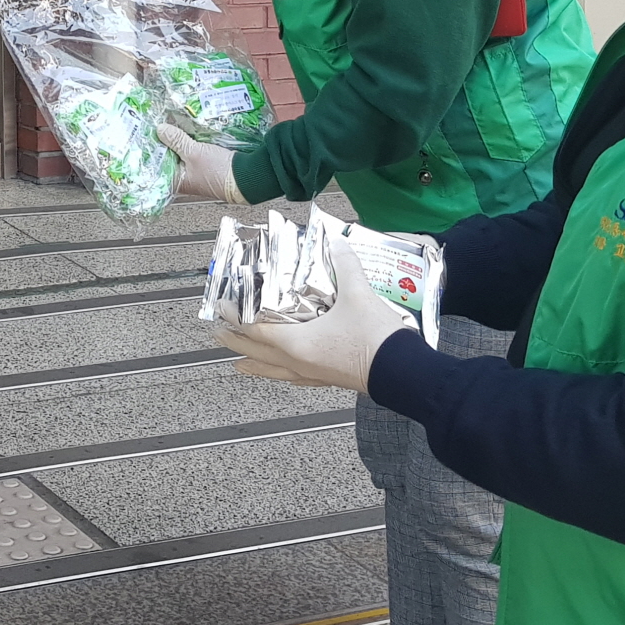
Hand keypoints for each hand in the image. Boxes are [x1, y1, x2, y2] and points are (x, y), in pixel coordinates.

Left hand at [156, 124, 245, 203]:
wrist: (247, 176)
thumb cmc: (219, 171)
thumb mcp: (194, 153)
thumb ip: (176, 141)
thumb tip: (160, 129)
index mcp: (177, 182)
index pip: (156, 167)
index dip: (150, 152)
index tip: (144, 137)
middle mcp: (184, 179)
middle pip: (167, 159)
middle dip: (163, 145)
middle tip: (153, 128)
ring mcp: (194, 172)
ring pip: (179, 155)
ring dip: (175, 142)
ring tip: (166, 126)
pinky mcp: (205, 165)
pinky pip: (191, 152)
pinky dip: (188, 143)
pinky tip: (184, 130)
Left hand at [219, 237, 415, 393]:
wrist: (405, 374)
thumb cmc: (376, 339)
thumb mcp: (358, 295)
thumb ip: (345, 265)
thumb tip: (337, 243)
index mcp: (298, 343)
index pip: (256, 332)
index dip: (237, 321)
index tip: (221, 312)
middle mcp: (300, 363)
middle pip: (258, 355)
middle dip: (237, 344)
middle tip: (219, 336)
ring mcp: (314, 375)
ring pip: (275, 372)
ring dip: (256, 365)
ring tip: (240, 365)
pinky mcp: (330, 381)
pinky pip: (297, 378)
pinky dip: (284, 374)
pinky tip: (288, 374)